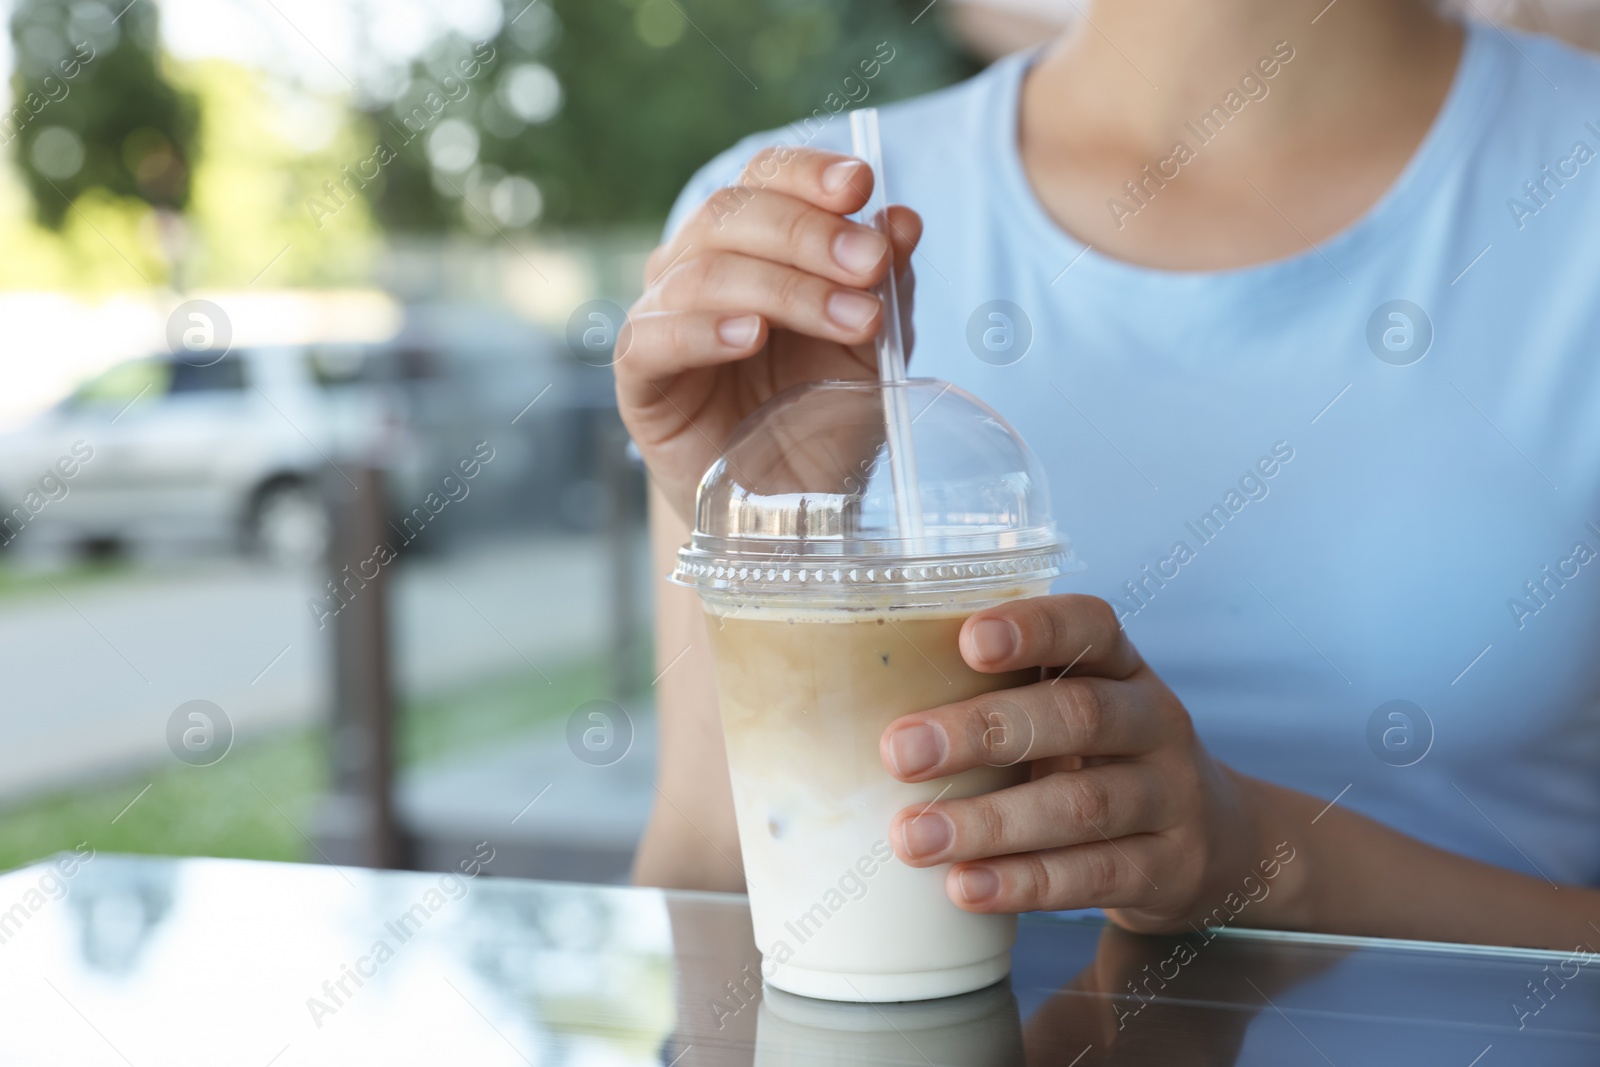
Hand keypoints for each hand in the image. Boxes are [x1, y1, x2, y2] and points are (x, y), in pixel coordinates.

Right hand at [615, 146, 921, 522]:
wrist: (789, 508)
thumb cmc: (820, 416)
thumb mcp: (871, 347)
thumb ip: (884, 284)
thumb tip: (901, 220)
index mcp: (749, 243)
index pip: (763, 178)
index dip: (807, 173)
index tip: (861, 185)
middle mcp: (695, 266)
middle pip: (732, 214)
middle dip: (810, 235)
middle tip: (871, 266)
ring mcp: (661, 318)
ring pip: (704, 272)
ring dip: (785, 289)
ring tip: (851, 321)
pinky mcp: (638, 380)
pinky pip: (656, 339)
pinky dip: (704, 330)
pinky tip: (751, 335)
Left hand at [878, 594, 1276, 932]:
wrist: (1219, 844)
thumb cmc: (1103, 762)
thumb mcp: (1070, 715)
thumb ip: (998, 699)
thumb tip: (855, 708)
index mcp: (1122, 667)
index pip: (1091, 626)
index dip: (1034, 628)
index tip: (968, 641)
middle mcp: (1155, 722)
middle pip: (1078, 716)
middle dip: (983, 731)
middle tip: (899, 752)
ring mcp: (1171, 797)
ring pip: (1083, 805)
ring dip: (990, 822)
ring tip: (913, 837)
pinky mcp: (1169, 869)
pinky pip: (1096, 875)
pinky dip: (1026, 883)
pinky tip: (966, 887)